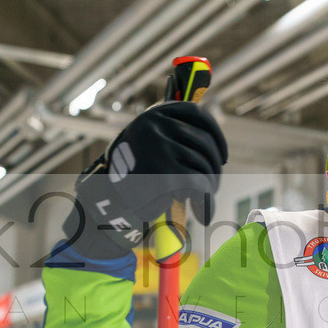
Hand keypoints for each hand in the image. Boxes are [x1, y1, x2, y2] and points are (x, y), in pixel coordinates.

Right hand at [62, 102, 226, 257]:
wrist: (106, 203)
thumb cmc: (132, 176)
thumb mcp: (149, 147)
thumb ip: (174, 138)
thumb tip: (213, 144)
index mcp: (153, 115)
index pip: (197, 115)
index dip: (216, 136)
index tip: (221, 156)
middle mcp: (156, 126)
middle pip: (204, 143)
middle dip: (214, 168)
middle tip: (213, 186)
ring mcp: (160, 148)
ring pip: (204, 165)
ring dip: (211, 186)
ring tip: (205, 199)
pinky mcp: (165, 174)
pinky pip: (200, 185)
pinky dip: (206, 200)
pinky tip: (202, 213)